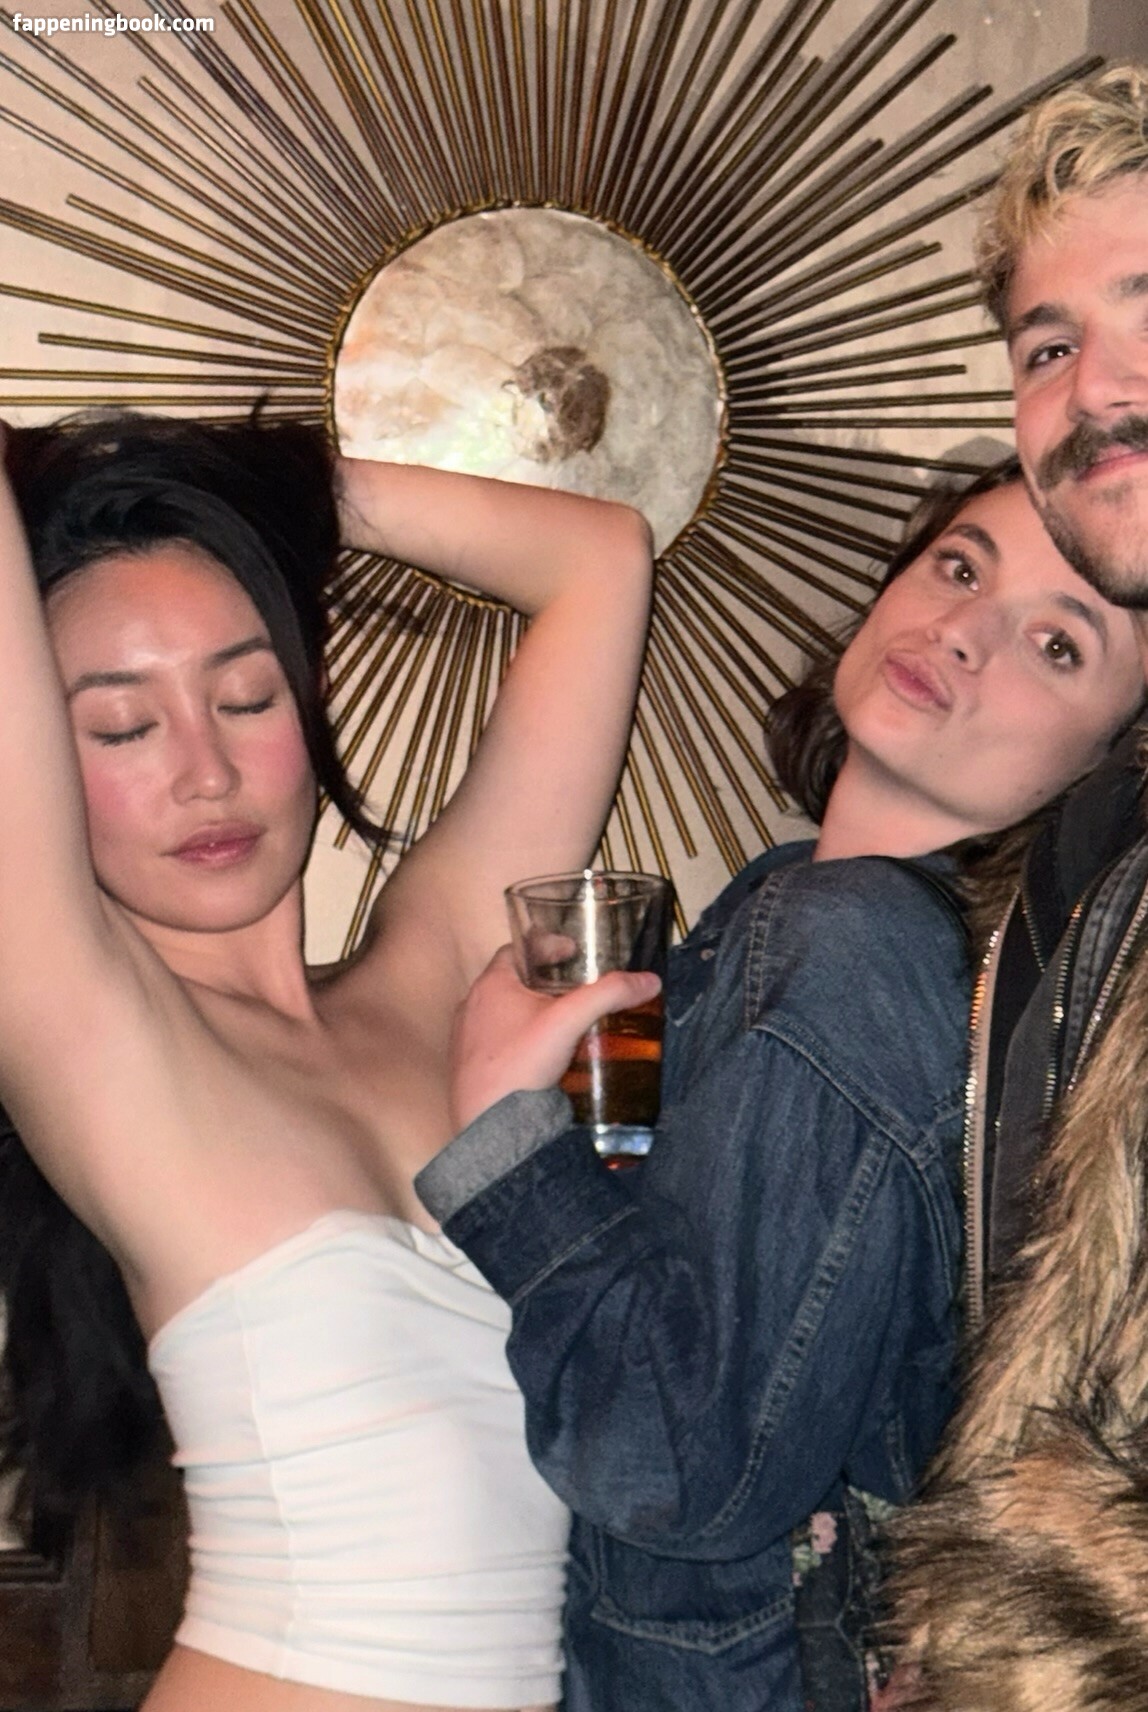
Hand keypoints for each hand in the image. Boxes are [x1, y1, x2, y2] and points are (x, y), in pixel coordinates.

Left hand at [451, 945, 661, 1129]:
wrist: (490, 1128)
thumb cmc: (522, 1064)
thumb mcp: (570, 1022)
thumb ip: (609, 995)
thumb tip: (649, 980)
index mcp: (490, 985)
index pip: (515, 949)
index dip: (545, 945)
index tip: (571, 951)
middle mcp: (471, 1007)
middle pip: (510, 982)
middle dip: (543, 981)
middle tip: (575, 988)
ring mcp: (465, 1040)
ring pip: (502, 1014)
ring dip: (530, 1011)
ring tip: (562, 1022)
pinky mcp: (467, 1069)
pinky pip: (495, 1042)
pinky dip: (519, 1039)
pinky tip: (540, 1056)